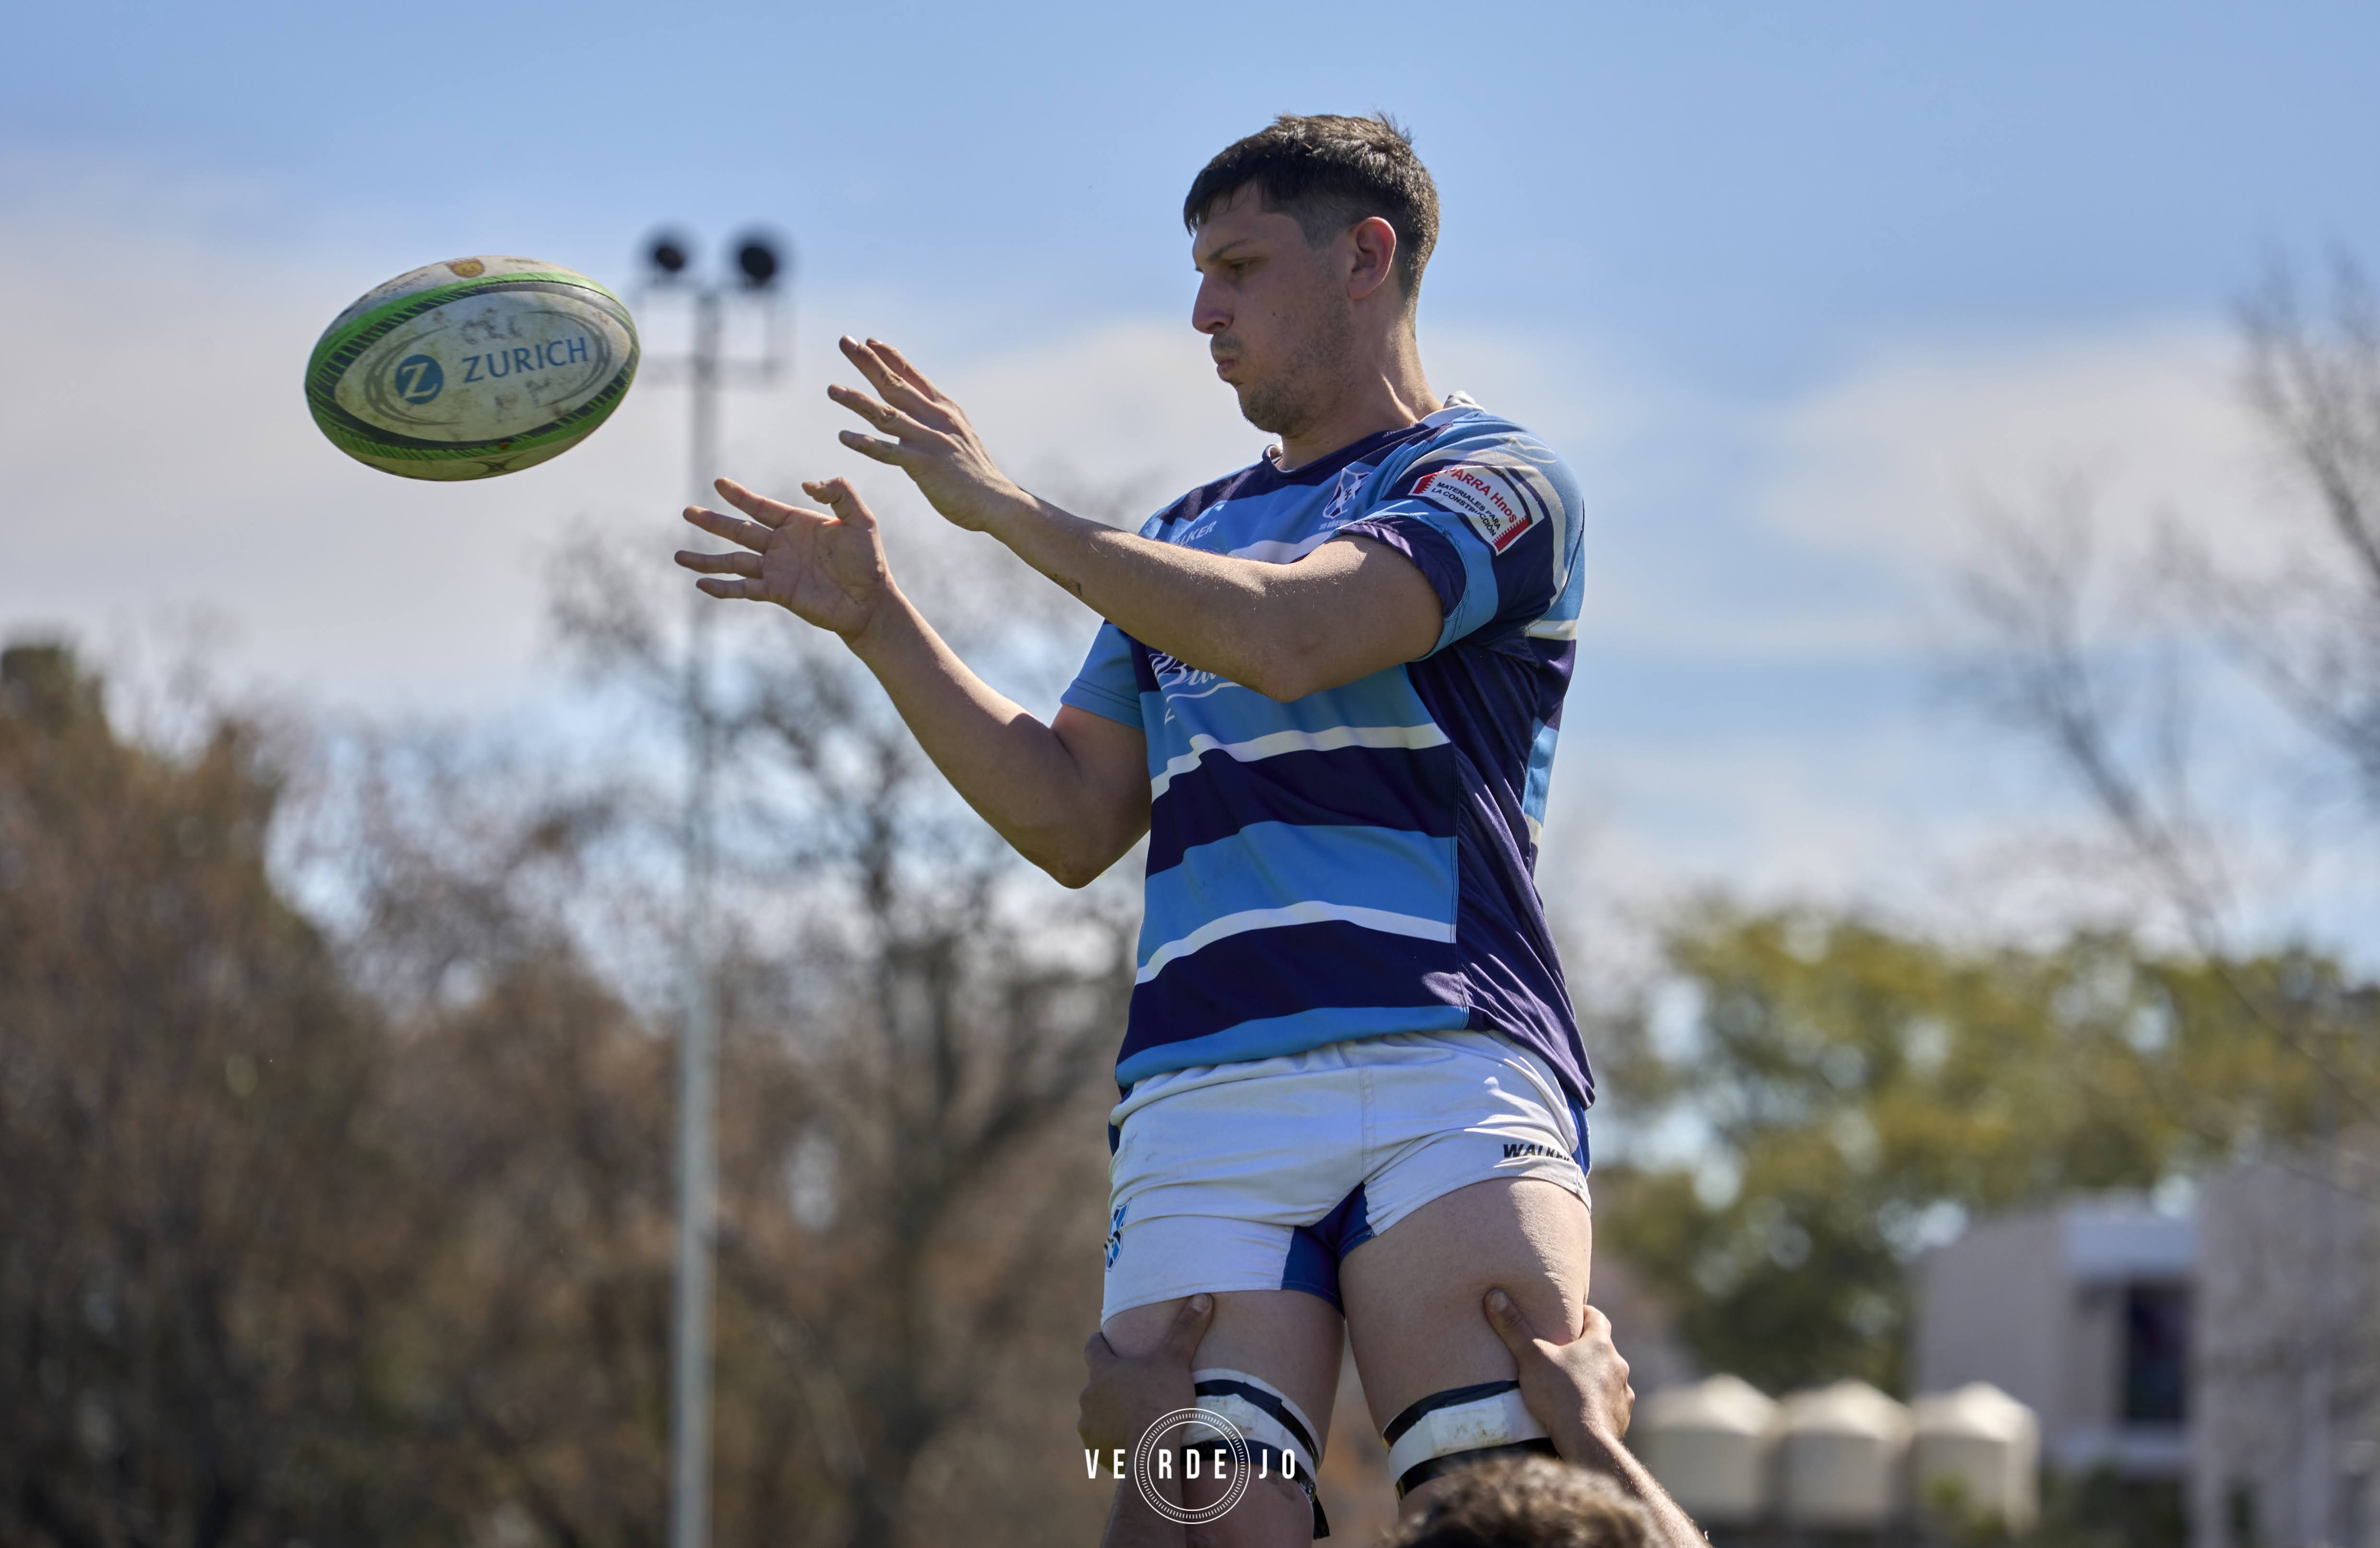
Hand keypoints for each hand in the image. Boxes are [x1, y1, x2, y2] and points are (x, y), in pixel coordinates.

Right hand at [674, 475, 892, 641]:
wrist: (871, 600)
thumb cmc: (868, 560)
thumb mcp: (860, 518)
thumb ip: (839, 492)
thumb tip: (805, 484)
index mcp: (796, 524)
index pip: (760, 506)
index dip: (739, 495)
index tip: (718, 483)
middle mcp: (781, 545)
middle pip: (738, 530)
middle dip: (712, 522)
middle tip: (687, 511)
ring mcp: (776, 569)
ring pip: (733, 561)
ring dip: (706, 559)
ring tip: (678, 556)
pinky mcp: (777, 592)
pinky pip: (743, 588)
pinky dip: (722, 588)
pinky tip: (701, 584)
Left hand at [828, 336, 1028, 533]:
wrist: (996, 500)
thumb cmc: (973, 472)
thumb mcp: (957, 434)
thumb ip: (934, 419)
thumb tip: (911, 410)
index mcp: (945, 408)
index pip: (912, 375)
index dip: (889, 357)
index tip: (868, 340)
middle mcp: (937, 418)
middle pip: (895, 385)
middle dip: (867, 362)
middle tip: (844, 342)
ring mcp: (930, 440)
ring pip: (886, 414)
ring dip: (857, 400)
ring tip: (832, 389)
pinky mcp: (924, 465)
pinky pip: (888, 452)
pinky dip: (864, 443)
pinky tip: (843, 436)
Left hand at [1078, 1294, 1213, 1454]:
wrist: (1152, 1453)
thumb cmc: (1162, 1401)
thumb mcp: (1176, 1361)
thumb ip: (1186, 1329)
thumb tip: (1202, 1297)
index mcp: (1103, 1369)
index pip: (1093, 1346)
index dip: (1102, 1342)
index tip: (1109, 1342)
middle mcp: (1089, 1395)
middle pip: (1097, 1382)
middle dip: (1112, 1383)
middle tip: (1136, 1386)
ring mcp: (1089, 1424)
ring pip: (1097, 1412)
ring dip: (1111, 1413)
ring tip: (1135, 1418)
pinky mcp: (1095, 1449)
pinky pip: (1101, 1440)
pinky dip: (1113, 1439)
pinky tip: (1132, 1441)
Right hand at [1483, 1288, 1633, 1463]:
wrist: (1586, 1442)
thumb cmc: (1559, 1395)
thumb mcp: (1531, 1357)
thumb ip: (1513, 1327)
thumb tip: (1494, 1295)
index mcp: (1599, 1344)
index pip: (1597, 1318)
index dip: (1584, 1314)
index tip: (1571, 1315)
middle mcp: (1617, 1365)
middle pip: (1602, 1349)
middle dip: (1584, 1350)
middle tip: (1562, 1354)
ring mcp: (1622, 1392)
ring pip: (1608, 1378)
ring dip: (1594, 1379)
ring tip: (1571, 1386)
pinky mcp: (1622, 1417)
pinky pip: (1611, 1404)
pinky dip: (1598, 1404)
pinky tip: (1583, 1412)